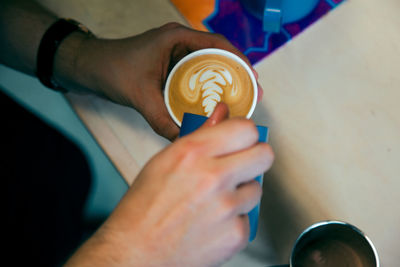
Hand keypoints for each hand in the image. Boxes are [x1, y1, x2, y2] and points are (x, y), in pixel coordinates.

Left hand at [55, 23, 262, 140]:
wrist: (91, 67)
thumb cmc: (113, 70)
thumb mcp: (141, 97)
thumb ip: (162, 120)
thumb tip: (185, 141)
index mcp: (176, 38)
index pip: (217, 44)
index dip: (239, 59)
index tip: (252, 78)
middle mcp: (180, 42)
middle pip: (218, 54)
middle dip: (237, 73)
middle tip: (252, 93)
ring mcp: (176, 53)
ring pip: (208, 64)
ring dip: (224, 79)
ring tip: (240, 99)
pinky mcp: (171, 64)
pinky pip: (197, 73)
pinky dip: (208, 85)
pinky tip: (214, 102)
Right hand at [65, 103, 273, 266]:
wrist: (137, 251)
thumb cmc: (145, 207)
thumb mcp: (166, 161)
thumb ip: (200, 135)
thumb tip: (222, 114)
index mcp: (193, 153)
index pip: (246, 129)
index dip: (245, 134)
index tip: (241, 140)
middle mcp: (213, 177)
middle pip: (264, 155)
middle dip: (254, 157)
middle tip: (240, 165)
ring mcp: (227, 208)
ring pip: (257, 189)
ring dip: (241, 193)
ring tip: (217, 201)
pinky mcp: (235, 234)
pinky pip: (248, 217)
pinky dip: (234, 220)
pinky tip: (214, 222)